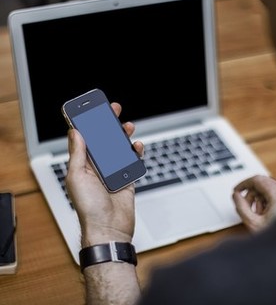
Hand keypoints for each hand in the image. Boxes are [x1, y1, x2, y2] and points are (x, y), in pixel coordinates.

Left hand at [65, 102, 143, 246]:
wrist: (109, 228)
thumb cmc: (89, 207)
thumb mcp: (77, 177)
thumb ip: (78, 154)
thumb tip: (75, 132)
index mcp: (83, 165)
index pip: (85, 139)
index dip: (88, 123)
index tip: (91, 109)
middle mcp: (97, 166)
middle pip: (103, 140)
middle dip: (108, 124)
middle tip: (113, 110)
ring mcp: (113, 172)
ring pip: (119, 148)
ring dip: (123, 136)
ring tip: (127, 126)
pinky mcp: (126, 178)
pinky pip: (132, 161)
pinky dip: (135, 152)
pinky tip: (136, 146)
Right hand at [232, 175, 275, 231]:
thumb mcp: (254, 223)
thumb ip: (241, 207)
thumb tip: (236, 196)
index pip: (257, 179)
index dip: (243, 184)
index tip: (236, 190)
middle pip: (263, 184)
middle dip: (251, 194)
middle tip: (245, 205)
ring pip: (270, 190)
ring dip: (259, 199)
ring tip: (257, 214)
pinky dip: (268, 202)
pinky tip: (266, 215)